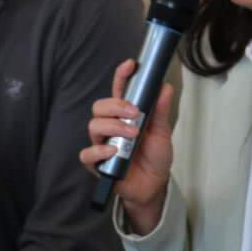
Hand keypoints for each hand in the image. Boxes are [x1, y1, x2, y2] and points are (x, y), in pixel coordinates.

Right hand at [78, 58, 173, 232]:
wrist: (153, 185)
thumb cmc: (154, 157)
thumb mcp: (162, 132)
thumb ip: (160, 111)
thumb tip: (164, 87)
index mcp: (125, 115)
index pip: (118, 90)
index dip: (121, 76)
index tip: (131, 65)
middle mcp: (110, 127)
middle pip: (100, 106)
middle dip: (116, 105)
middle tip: (136, 113)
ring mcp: (102, 144)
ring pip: (94, 126)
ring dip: (113, 127)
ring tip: (132, 134)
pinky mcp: (97, 163)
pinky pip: (88, 154)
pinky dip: (99, 150)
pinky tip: (114, 151)